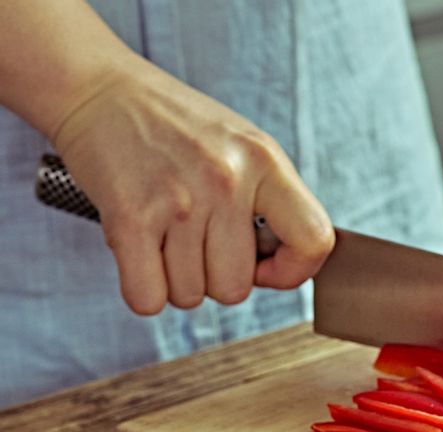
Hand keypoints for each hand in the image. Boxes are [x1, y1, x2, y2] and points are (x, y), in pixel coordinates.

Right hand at [53, 56, 333, 314]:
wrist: (98, 90)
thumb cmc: (175, 128)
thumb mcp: (243, 148)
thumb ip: (273, 204)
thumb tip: (285, 270)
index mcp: (264, 161)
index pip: (314, 240)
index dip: (294, 271)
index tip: (267, 267)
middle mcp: (226, 180)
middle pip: (236, 288)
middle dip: (214, 278)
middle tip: (195, 240)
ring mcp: (179, 201)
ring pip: (190, 296)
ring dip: (174, 278)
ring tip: (164, 234)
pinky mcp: (131, 218)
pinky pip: (148, 298)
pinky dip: (142, 289)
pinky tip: (141, 254)